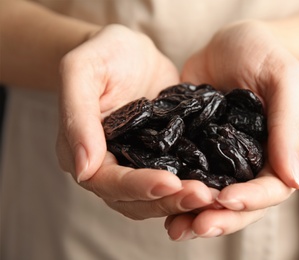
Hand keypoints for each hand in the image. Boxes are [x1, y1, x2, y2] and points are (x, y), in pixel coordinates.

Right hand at [56, 24, 213, 218]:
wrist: (130, 50)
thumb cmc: (104, 53)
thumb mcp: (82, 71)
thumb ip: (78, 116)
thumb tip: (84, 170)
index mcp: (84, 152)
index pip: (109, 182)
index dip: (139, 187)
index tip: (170, 183)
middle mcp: (110, 165)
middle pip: (136, 199)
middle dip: (169, 200)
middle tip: (203, 195)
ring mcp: (138, 163)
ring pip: (157, 196)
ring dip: (183, 200)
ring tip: (213, 194)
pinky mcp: (162, 155)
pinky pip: (176, 177)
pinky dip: (192, 184)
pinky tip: (217, 184)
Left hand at [166, 20, 298, 239]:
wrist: (229, 42)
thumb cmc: (263, 52)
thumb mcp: (284, 78)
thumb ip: (290, 126)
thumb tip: (294, 183)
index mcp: (281, 152)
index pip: (272, 189)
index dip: (251, 200)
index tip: (224, 200)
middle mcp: (253, 163)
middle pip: (241, 204)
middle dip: (220, 218)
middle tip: (194, 226)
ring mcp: (224, 160)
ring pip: (214, 199)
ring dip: (196, 216)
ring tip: (175, 229)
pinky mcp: (198, 151)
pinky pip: (191, 178)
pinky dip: (178, 194)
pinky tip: (161, 202)